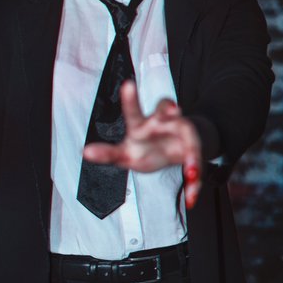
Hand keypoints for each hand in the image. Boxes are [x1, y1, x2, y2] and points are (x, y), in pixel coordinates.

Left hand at [83, 80, 201, 207]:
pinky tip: (191, 197)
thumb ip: (108, 154)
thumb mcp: (126, 155)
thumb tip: (85, 152)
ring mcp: (181, 132)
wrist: (173, 153)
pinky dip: (194, 183)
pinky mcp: (194, 149)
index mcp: (142, 124)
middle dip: (169, 108)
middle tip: (173, 110)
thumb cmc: (147, 149)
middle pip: (166, 109)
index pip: (134, 111)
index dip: (130, 99)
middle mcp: (162, 122)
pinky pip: (196, 164)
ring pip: (189, 135)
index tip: (127, 85)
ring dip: (191, 153)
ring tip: (190, 170)